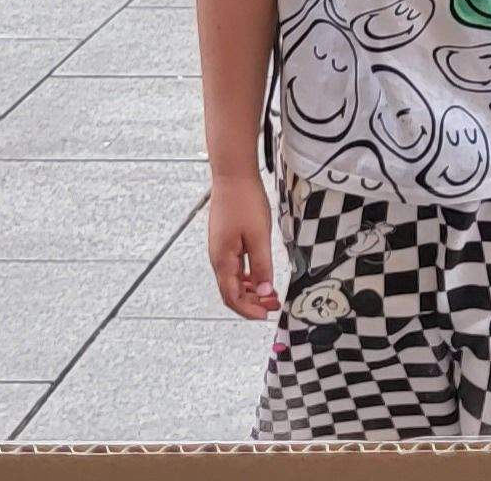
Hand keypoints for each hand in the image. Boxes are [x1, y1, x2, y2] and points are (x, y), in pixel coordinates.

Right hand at [207, 171, 280, 318]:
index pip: (232, 297)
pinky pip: (234, 267)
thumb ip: (262, 266)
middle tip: (273, 305)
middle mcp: (218, 258)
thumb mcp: (259, 237)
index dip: (248, 310)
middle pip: (231, 291)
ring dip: (251, 290)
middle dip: (251, 302)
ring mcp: (220, 249)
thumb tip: (265, 292)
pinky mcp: (225, 241)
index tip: (265, 315)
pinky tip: (261, 276)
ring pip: (233, 280)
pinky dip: (248, 276)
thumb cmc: (244, 202)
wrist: (233, 176)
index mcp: (223, 260)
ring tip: (271, 293)